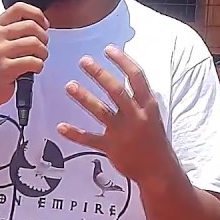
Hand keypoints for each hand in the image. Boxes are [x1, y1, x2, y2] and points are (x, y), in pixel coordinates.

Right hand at [0, 2, 49, 108]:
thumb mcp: (1, 40)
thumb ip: (17, 29)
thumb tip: (41, 23)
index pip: (20, 8)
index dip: (37, 15)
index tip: (43, 25)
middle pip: (32, 26)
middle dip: (43, 38)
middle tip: (41, 48)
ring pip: (35, 43)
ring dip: (42, 54)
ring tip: (37, 59)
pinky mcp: (5, 68)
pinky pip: (34, 62)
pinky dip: (38, 66)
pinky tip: (32, 69)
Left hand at [57, 45, 174, 184]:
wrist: (159, 170)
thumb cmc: (153, 138)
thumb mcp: (152, 114)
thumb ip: (139, 96)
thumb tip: (125, 73)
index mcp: (148, 105)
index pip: (136, 77)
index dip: (122, 61)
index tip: (108, 49)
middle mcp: (136, 116)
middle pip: (116, 90)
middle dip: (99, 74)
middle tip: (83, 61)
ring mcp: (123, 133)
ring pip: (101, 111)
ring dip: (84, 97)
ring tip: (69, 86)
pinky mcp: (111, 148)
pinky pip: (90, 139)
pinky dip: (74, 133)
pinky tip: (60, 127)